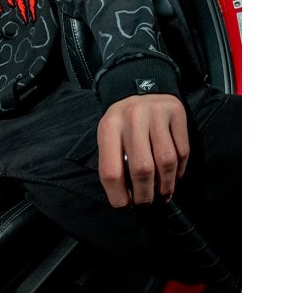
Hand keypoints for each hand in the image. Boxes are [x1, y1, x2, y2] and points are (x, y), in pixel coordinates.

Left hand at [97, 93, 189, 207]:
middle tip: (146, 205)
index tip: (125, 207)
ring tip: (162, 195)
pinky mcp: (176, 114)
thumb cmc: (123, 122)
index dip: (118, 196)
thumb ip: (114, 163)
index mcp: (109, 127)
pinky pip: (182, 152)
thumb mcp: (109, 136)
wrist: (142, 85)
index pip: (111, 171)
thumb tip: (125, 199)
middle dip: (145, 195)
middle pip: (142, 169)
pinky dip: (179, 171)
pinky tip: (173, 177)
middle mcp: (132, 118)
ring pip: (166, 162)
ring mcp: (156, 114)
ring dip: (165, 186)